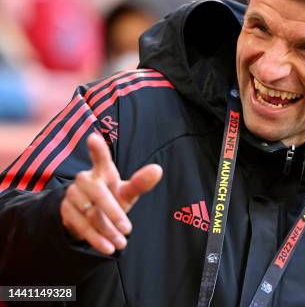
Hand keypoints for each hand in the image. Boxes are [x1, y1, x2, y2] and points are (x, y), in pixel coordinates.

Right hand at [60, 133, 162, 254]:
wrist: (89, 218)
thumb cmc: (112, 198)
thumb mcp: (128, 192)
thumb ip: (141, 182)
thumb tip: (158, 169)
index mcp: (103, 171)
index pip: (100, 158)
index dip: (97, 149)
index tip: (93, 137)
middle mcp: (85, 180)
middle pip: (96, 192)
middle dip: (112, 211)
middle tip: (128, 228)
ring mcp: (73, 195)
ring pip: (89, 213)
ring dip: (106, 230)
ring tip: (122, 244)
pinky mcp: (65, 211)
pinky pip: (80, 226)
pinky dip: (96, 238)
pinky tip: (108, 248)